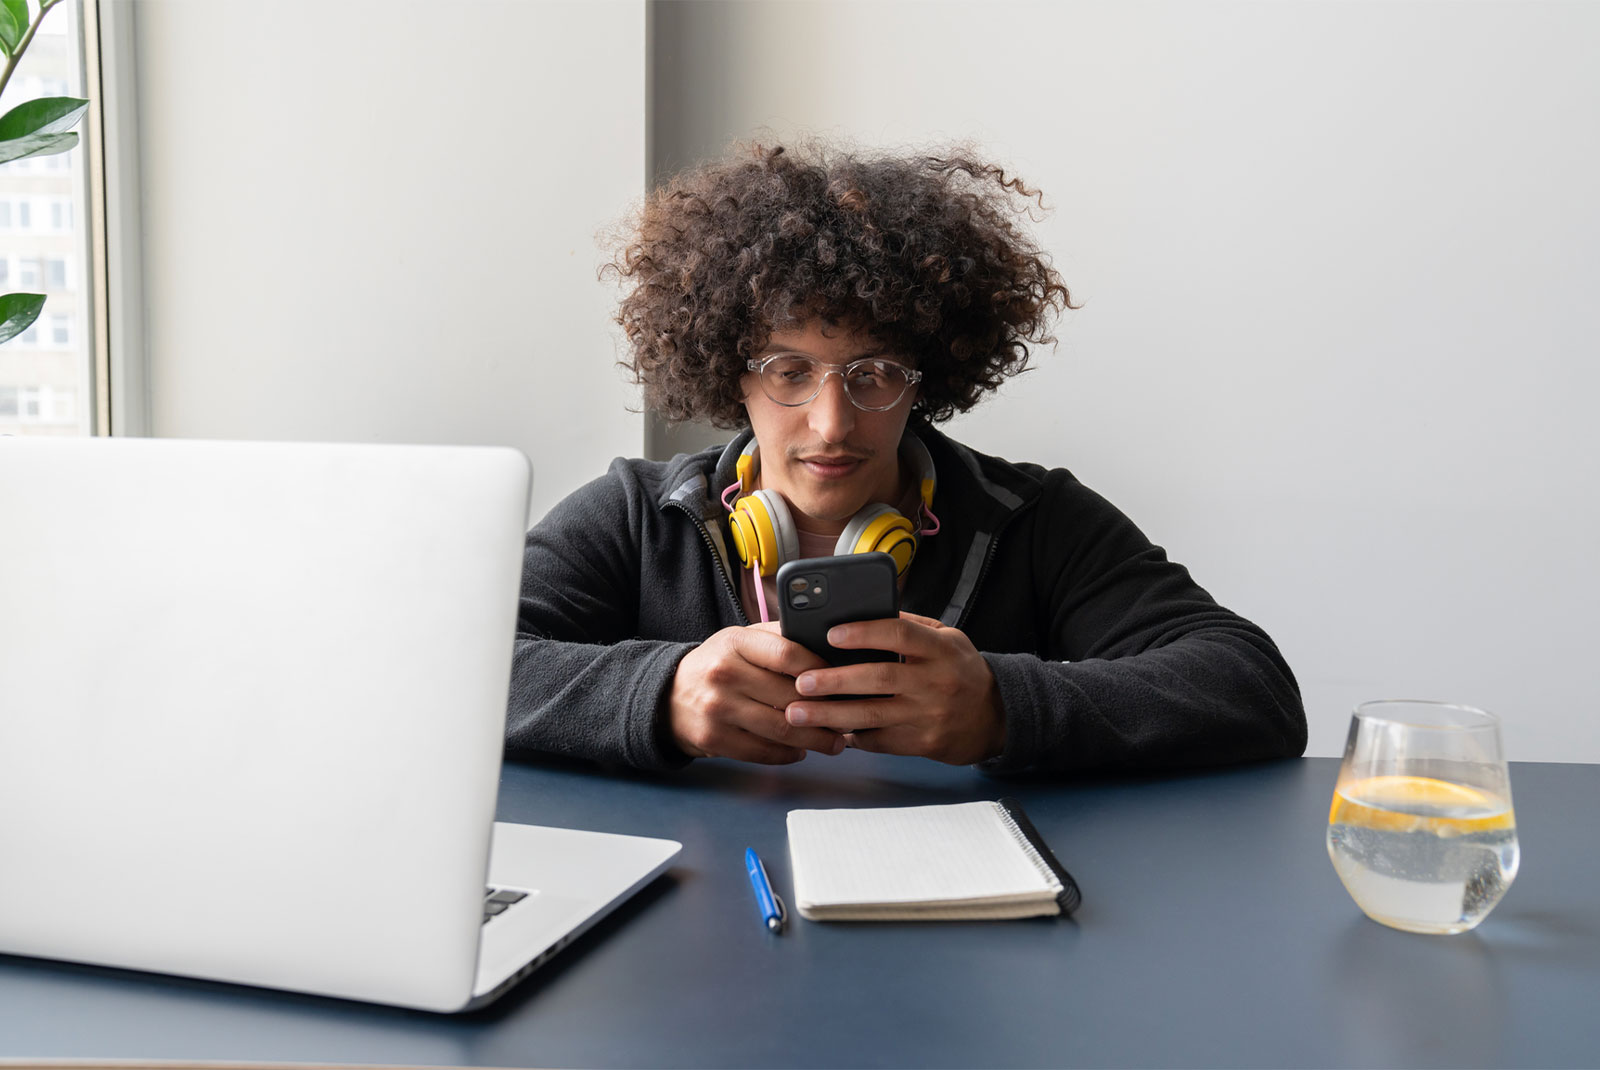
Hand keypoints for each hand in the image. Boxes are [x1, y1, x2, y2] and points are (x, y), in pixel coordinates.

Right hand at [669, 622, 844, 763]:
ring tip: (834, 742)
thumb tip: (827, 642)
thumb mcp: (740, 640)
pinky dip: (788, 755)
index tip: (840, 679)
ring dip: (815, 740)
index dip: (820, 668)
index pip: (788, 654)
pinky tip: (802, 751)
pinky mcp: (714, 738)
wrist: (667, 697)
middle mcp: (725, 673)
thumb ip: (778, 638)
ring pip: (781, 729)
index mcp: (736, 642)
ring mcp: (718, 708)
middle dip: (826, 711)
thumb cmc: (717, 665)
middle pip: (791, 696)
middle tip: (849, 717)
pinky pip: (763, 752)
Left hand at [783, 612, 1005, 764]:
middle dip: (835, 680)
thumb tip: (862, 614)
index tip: (832, 634)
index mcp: (940, 649)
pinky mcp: (922, 744)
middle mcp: (935, 682)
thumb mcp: (948, 639)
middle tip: (801, 681)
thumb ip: (910, 627)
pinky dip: (851, 736)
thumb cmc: (962, 671)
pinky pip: (879, 741)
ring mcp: (929, 716)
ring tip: (797, 713)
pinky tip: (827, 731)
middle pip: (879, 678)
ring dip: (830, 715)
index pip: (900, 635)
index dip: (864, 633)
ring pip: (872, 716)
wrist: (997, 717)